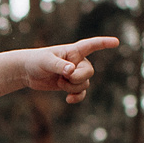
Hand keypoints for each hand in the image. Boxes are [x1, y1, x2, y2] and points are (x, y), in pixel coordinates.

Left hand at [0, 36, 119, 103]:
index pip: (91, 45)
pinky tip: (68, 100)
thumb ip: (59, 65)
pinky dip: (76, 97)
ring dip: (71, 87)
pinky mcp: (70, 84)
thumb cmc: (36, 61)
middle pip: (89, 72)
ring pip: (84, 84)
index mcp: (73, 51)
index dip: (104, 43)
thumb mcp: (46, 61)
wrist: (27, 71)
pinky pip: (81, 93)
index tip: (116, 42)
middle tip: (63, 77)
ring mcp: (74, 74)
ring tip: (58, 81)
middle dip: (77, 79)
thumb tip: (71, 71)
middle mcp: (77, 61)